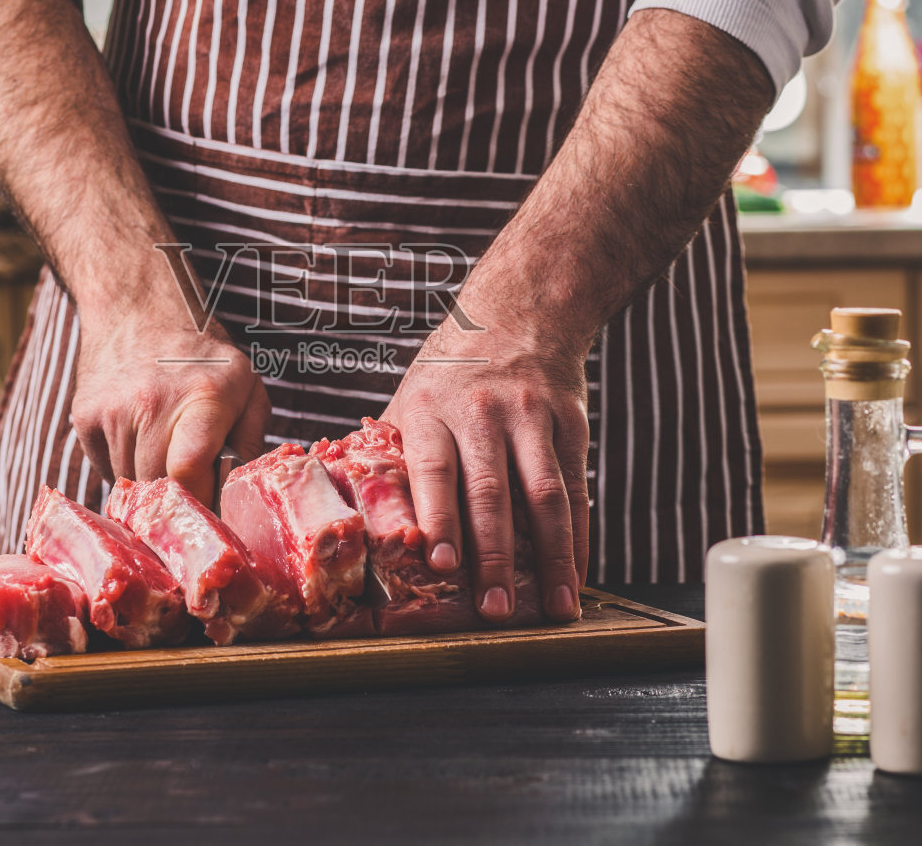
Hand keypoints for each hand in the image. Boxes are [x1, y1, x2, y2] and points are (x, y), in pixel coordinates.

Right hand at [69, 306, 268, 504]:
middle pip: (158, 487)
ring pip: (129, 483)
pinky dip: (124, 465)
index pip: (188, 471)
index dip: (199, 498)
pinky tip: (138, 436)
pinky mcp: (83, 417)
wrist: (137, 307)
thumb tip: (239, 494)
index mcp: (202, 396)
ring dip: (149, 479)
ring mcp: (112, 411)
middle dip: (177, 493)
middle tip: (191, 476)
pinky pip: (106, 468)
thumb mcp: (246, 385)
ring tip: (163, 447)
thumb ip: (251, 441)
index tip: (209, 502)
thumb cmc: (201, 354)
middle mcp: (151, 403)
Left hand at [383, 305, 591, 624]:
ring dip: (552, 558)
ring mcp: (530, 417)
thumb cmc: (450, 371)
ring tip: (556, 608)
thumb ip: (390, 453)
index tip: (441, 565)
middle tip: (496, 611)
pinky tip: (577, 573)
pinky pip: (576, 487)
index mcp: (430, 411)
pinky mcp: (570, 422)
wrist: (520, 310)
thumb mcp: (411, 397)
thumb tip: (343, 506)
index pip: (435, 471)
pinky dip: (578, 536)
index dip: (439, 519)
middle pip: (490, 492)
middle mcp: (480, 413)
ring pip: (545, 495)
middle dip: (495, 557)